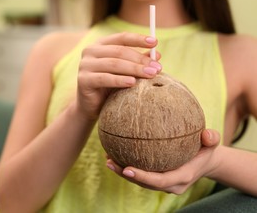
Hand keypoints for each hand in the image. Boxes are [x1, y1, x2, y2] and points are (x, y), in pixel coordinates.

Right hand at [76, 32, 161, 119]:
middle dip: (140, 59)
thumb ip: (138, 62)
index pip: (121, 38)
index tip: (155, 42)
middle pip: (119, 51)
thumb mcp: (125, 72)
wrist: (91, 106)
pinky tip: (133, 82)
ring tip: (150, 74)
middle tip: (157, 67)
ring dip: (134, 69)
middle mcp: (90, 51)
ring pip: (114, 64)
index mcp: (100, 45)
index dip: (138, 39)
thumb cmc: (109, 86)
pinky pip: (104, 78)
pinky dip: (120, 80)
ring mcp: (85, 65)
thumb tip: (157, 54)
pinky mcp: (83, 80)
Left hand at [106, 129, 220, 193]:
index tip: (127, 168)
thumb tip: (207, 134)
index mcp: (182, 177)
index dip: (143, 177)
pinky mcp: (157, 178)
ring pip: (139, 181)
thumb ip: (211, 139)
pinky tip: (113, 154)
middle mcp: (171, 184)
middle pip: (144, 184)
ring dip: (122, 172)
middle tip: (109, 162)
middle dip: (126, 175)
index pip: (159, 181)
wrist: (205, 160)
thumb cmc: (206, 149)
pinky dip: (126, 167)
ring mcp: (163, 183)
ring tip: (107, 159)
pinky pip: (140, 175)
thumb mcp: (212, 143)